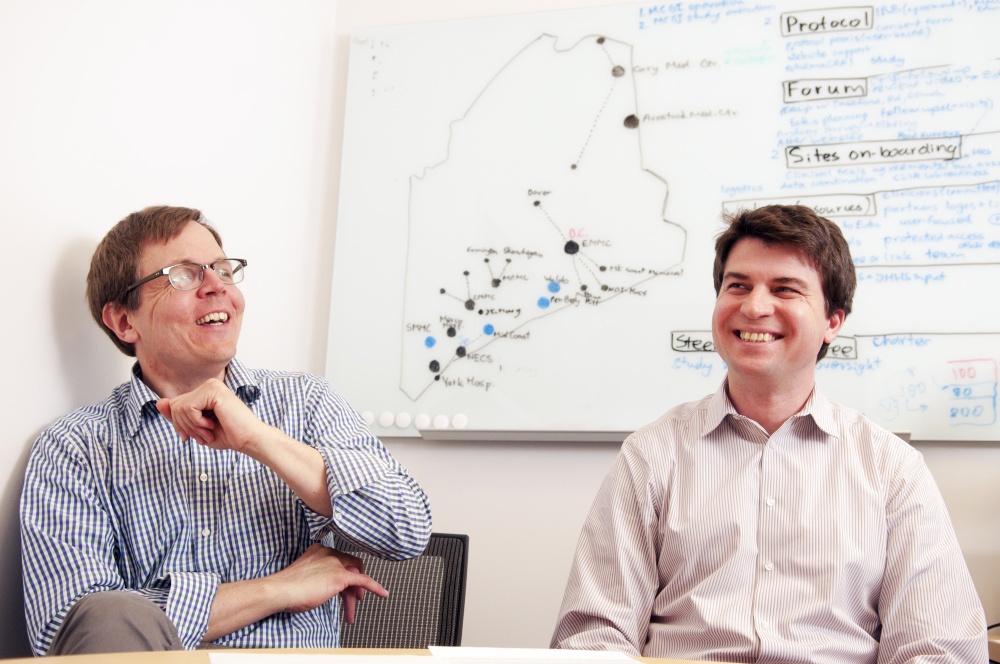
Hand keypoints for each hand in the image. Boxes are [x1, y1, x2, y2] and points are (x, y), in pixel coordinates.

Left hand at [155, 378, 264, 451]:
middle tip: (203, 436)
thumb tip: (159, 402)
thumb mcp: (196, 428)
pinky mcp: (214, 390)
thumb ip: (177, 415)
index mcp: (205, 392)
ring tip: (208, 432)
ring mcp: (211, 385)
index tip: (193, 437)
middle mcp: (208, 385)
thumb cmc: (228, 435)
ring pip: (179, 407)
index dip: (179, 425)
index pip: (175, 405)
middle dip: (184, 427)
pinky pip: (188, 407)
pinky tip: (211, 425)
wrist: (249, 439)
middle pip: (175, 406)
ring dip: (191, 427)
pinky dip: (196, 422)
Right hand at [270, 543, 387, 621]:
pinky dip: (375, 587)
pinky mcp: (340, 575)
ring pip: (354, 579)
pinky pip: (364, 580)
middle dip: (353, 587)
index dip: (346, 575)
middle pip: (350, 569)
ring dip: (354, 597)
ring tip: (349, 615)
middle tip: (355, 600)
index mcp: (320, 549)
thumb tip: (328, 586)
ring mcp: (335, 563)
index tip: (346, 589)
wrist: (280, 590)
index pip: (340, 561)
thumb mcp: (305, 576)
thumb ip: (319, 575)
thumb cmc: (286, 588)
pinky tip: (383, 593)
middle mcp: (329, 552)